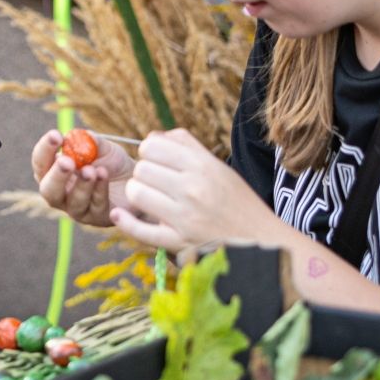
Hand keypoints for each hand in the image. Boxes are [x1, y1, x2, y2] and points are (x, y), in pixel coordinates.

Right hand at [31, 129, 133, 227]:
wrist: (138, 180)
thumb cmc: (112, 163)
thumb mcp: (102, 147)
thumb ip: (90, 141)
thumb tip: (76, 135)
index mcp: (55, 173)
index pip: (41, 163)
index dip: (45, 149)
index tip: (56, 135)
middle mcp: (62, 194)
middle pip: (48, 190)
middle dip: (56, 175)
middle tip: (66, 161)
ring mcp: (79, 209)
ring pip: (73, 203)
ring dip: (81, 185)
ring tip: (91, 170)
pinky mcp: (99, 218)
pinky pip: (96, 206)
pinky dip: (100, 189)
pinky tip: (104, 174)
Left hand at [110, 128, 277, 251]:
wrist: (261, 237)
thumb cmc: (236, 198)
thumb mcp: (216, 164)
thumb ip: (184, 144)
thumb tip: (151, 136)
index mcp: (202, 165)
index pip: (151, 146)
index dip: (149, 152)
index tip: (157, 161)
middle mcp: (193, 189)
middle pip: (141, 169)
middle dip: (144, 173)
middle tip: (155, 182)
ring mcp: (186, 217)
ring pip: (136, 194)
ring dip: (137, 194)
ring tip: (150, 197)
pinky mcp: (180, 242)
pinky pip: (141, 231)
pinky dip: (125, 222)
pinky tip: (118, 215)